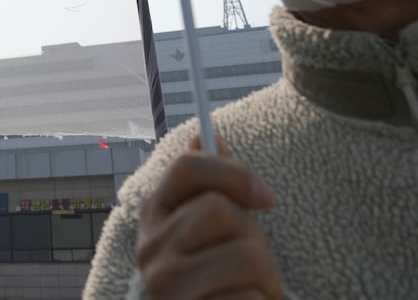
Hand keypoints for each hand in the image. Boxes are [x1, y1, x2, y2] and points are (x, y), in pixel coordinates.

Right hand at [135, 136, 280, 299]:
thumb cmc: (219, 279)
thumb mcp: (214, 230)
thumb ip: (212, 187)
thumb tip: (207, 134)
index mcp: (156, 215)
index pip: (186, 167)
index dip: (233, 173)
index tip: (267, 197)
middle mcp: (150, 247)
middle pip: (221, 209)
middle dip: (255, 238)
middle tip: (252, 267)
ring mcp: (164, 284)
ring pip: (246, 255)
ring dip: (267, 278)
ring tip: (251, 291)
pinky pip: (250, 299)